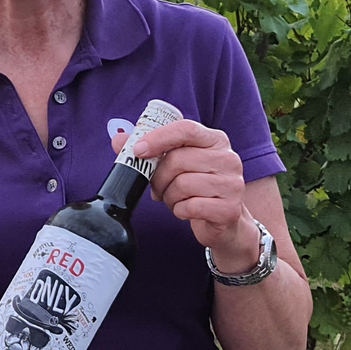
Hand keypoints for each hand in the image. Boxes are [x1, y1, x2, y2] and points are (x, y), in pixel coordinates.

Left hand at [118, 121, 258, 273]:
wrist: (223, 220)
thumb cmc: (196, 186)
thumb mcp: (176, 163)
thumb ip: (149, 149)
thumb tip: (118, 139)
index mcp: (215, 140)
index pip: (185, 129)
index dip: (158, 138)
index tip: (138, 151)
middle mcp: (228, 158)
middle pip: (178, 160)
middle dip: (158, 178)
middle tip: (157, 188)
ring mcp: (232, 184)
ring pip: (182, 185)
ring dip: (169, 196)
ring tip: (174, 199)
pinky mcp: (229, 208)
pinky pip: (190, 207)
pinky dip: (179, 211)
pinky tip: (185, 210)